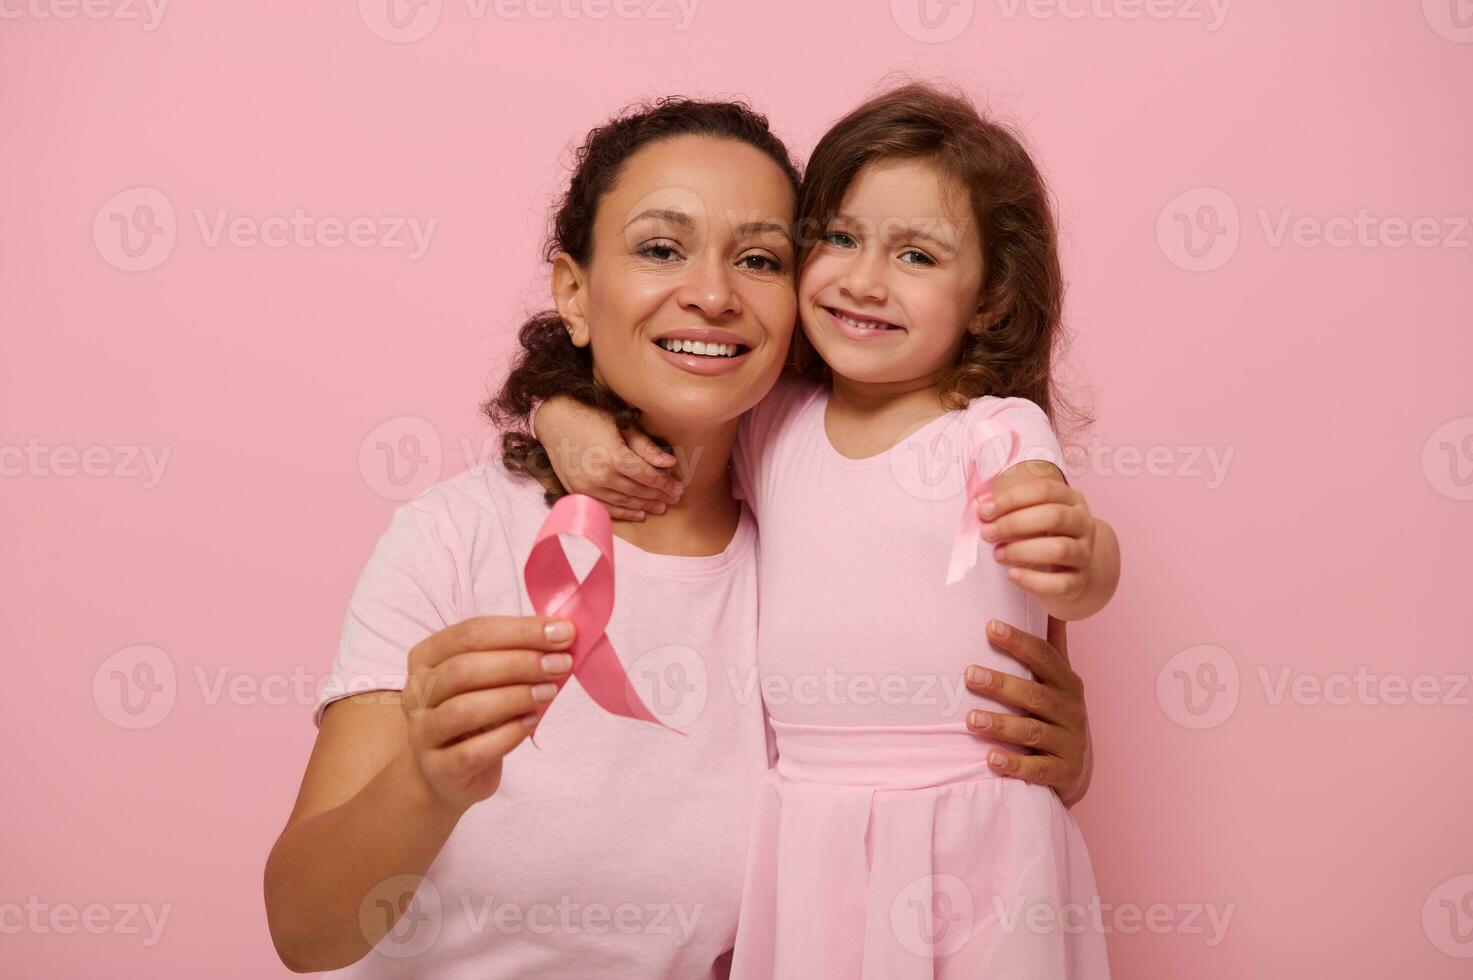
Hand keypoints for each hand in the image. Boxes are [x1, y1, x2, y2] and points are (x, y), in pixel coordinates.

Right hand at [400, 615, 577, 810]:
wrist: (445, 773)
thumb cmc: (475, 714)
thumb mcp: (489, 678)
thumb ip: (516, 654)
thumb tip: (562, 634)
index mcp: (426, 657)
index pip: (470, 633)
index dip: (519, 630)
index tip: (562, 632)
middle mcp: (417, 692)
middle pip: (464, 669)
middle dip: (519, 663)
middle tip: (560, 664)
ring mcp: (422, 733)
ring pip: (464, 709)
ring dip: (514, 697)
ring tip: (549, 693)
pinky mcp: (438, 769)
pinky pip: (473, 751)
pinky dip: (508, 735)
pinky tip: (531, 722)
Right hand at [532, 396, 682, 520]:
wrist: (555, 422)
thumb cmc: (591, 417)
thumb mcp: (621, 425)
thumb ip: (646, 447)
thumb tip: (670, 463)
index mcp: (614, 456)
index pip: (647, 476)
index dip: (665, 484)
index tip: (679, 488)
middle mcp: (601, 476)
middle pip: (638, 491)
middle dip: (659, 495)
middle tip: (676, 498)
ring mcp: (588, 487)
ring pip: (624, 501)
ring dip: (645, 506)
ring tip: (661, 507)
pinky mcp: (578, 492)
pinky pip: (606, 507)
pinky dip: (624, 512)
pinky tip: (639, 514)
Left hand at [962, 617, 1092, 806]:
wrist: (1076, 772)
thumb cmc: (1058, 717)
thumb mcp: (1060, 682)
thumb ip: (1053, 647)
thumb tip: (1052, 605)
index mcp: (1067, 684)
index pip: (1044, 657)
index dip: (1018, 642)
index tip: (989, 626)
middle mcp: (1071, 712)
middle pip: (1035, 694)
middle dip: (1001, 684)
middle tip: (969, 674)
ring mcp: (1070, 744)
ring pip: (1032, 731)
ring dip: (1001, 724)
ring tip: (970, 719)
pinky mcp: (1064, 774)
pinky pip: (1037, 769)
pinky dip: (1014, 764)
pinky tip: (990, 758)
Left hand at [977, 464, 1100, 609]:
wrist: (1071, 575)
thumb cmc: (1043, 539)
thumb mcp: (1031, 518)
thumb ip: (1008, 510)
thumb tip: (980, 507)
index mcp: (1070, 500)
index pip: (1044, 490)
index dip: (1011, 498)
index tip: (984, 510)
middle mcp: (1082, 524)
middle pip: (1053, 516)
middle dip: (1014, 523)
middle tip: (987, 533)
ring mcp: (1084, 554)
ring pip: (1059, 549)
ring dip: (1021, 551)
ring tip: (998, 554)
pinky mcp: (1078, 582)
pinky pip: (1059, 583)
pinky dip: (1032, 580)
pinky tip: (1012, 574)